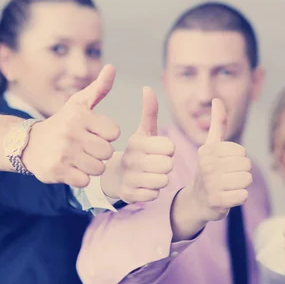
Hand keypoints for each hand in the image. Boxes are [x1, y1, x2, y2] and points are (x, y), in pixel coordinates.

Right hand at [22, 64, 120, 187]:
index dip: (107, 135)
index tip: (95, 133)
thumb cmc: (62, 123)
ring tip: (80, 159)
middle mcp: (71, 133)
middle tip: (86, 148)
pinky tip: (71, 169)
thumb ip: (99, 88)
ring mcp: (63, 153)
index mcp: (80, 116)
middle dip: (100, 153)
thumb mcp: (79, 103)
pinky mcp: (56, 171)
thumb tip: (112, 67)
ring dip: (92, 167)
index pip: (114, 132)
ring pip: (98, 168)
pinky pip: (85, 181)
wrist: (28, 144)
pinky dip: (80, 178)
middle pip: (107, 152)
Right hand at [101, 86, 174, 202]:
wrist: (114, 176)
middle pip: (169, 166)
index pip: (170, 148)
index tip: (160, 150)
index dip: (168, 150)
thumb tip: (148, 88)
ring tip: (151, 174)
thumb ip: (149, 111)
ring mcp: (129, 178)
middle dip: (167, 165)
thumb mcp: (143, 131)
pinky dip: (153, 192)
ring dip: (161, 179)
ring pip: (163, 181)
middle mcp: (131, 159)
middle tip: (157, 164)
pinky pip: (154, 195)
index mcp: (136, 142)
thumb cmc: (136, 151)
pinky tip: (144, 185)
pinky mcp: (129, 195)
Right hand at [185, 98, 252, 222]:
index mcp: (207, 150)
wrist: (197, 201)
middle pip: (247, 165)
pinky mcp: (217, 201)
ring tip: (227, 187)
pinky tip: (228, 197)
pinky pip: (243, 196)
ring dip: (241, 186)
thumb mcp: (211, 145)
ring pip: (247, 180)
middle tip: (227, 178)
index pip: (242, 152)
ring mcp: (211, 184)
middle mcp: (207, 166)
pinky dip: (239, 198)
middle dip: (241, 173)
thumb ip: (217, 123)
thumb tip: (217, 99)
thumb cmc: (209, 169)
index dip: (238, 159)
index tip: (224, 165)